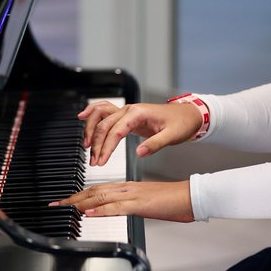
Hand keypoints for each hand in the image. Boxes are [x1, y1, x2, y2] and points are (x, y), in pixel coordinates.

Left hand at [50, 180, 194, 222]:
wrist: (190, 196)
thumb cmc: (173, 201)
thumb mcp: (147, 203)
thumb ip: (131, 205)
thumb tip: (118, 211)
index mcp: (128, 187)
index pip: (98, 189)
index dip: (80, 195)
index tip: (67, 201)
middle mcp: (127, 188)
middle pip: (94, 191)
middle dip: (73, 198)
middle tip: (57, 204)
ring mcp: (132, 195)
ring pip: (101, 197)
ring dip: (80, 203)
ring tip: (66, 208)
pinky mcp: (140, 204)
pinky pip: (116, 207)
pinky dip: (100, 210)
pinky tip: (89, 213)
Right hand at [78, 100, 203, 166]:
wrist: (187, 114)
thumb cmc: (181, 123)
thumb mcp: (172, 136)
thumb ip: (154, 144)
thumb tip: (139, 153)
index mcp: (138, 113)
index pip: (115, 131)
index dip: (106, 147)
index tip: (101, 161)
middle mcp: (129, 109)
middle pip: (104, 125)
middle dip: (96, 144)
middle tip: (94, 161)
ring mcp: (126, 110)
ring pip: (100, 115)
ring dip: (91, 129)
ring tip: (86, 146)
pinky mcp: (126, 115)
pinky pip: (105, 111)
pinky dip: (92, 113)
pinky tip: (83, 117)